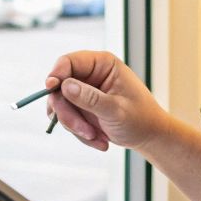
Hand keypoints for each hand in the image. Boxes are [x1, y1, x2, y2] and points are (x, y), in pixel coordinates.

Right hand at [43, 50, 178, 153]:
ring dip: (75, 126)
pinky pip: (66, 118)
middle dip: (69, 113)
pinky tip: (98, 139)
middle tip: (84, 131)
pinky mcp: (80, 107)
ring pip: (61, 105)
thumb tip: (64, 86)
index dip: (57, 73)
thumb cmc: (140, 119)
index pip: (69, 61)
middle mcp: (90, 74)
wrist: (149, 136)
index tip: (50, 88)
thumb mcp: (116, 110)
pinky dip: (78, 132)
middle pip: (60, 87)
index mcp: (103, 64)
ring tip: (98, 138)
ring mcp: (83, 91)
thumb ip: (90, 98)